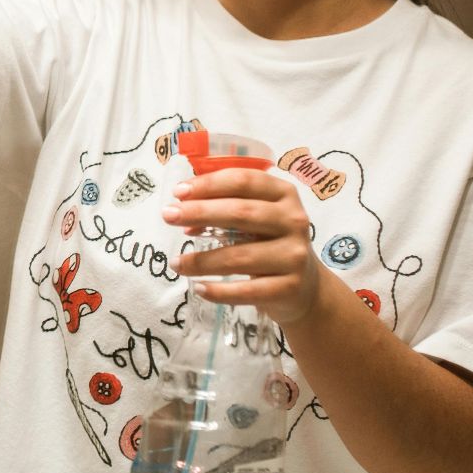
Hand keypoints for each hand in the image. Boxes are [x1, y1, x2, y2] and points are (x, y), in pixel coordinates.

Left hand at [164, 170, 326, 323]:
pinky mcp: (289, 287)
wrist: (305, 286)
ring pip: (240, 256)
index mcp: (284, 194)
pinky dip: (219, 291)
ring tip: (176, 263)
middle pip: (241, 213)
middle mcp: (294, 221)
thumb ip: (225, 206)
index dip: (209, 184)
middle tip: (167, 216)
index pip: (244, 181)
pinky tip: (199, 288)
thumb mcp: (256, 217)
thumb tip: (182, 210)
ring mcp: (294, 256)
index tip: (178, 192)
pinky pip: (247, 291)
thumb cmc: (269, 243)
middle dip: (199, 213)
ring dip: (201, 260)